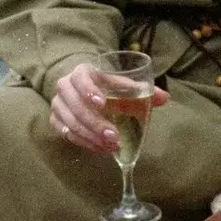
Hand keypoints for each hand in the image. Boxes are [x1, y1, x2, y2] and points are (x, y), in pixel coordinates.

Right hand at [50, 62, 169, 153]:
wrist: (81, 88)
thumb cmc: (104, 85)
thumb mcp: (119, 83)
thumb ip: (140, 89)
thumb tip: (164, 97)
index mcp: (81, 73)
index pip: (81, 79)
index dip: (89, 90)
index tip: (102, 103)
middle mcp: (65, 87)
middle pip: (76, 106)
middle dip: (96, 123)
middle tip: (114, 136)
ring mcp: (58, 105)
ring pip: (71, 123)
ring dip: (92, 136)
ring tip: (112, 145)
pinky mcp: (55, 121)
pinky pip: (67, 134)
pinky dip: (85, 142)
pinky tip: (102, 148)